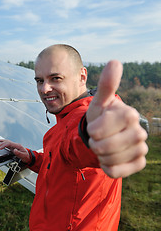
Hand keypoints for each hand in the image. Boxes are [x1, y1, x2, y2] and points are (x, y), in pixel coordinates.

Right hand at [0, 139, 30, 163]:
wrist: (28, 157)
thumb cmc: (26, 156)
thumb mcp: (23, 156)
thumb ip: (19, 153)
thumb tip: (14, 150)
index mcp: (17, 146)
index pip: (9, 143)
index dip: (4, 145)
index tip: (0, 148)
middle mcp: (15, 145)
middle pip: (7, 141)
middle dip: (1, 143)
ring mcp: (14, 146)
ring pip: (7, 141)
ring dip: (1, 141)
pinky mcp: (13, 147)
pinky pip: (7, 144)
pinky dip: (3, 143)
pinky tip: (0, 143)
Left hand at [86, 60, 147, 177]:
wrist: (104, 136)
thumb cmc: (100, 116)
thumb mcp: (99, 102)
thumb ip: (106, 85)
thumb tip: (115, 61)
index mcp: (130, 114)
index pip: (100, 129)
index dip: (92, 130)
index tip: (95, 126)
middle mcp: (140, 132)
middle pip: (105, 146)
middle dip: (94, 143)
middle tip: (97, 138)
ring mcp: (141, 149)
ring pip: (110, 159)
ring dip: (100, 155)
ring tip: (103, 147)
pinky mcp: (139, 163)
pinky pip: (117, 171)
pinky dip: (108, 167)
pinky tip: (109, 159)